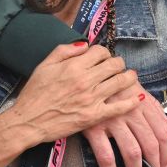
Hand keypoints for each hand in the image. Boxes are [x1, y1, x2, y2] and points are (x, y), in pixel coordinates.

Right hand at [5, 42, 140, 145]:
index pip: (100, 52)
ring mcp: (92, 99)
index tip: (103, 57)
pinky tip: (138, 97)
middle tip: (118, 66)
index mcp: (74, 66)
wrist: (28, 121)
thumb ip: (64, 51)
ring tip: (131, 76)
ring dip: (129, 77)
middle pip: (114, 65)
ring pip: (120, 82)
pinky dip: (132, 101)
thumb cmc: (34, 94)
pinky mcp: (94, 116)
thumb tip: (84, 45)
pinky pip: (119, 107)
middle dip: (119, 63)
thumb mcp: (44, 65)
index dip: (104, 52)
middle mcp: (86, 80)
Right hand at [82, 84, 166, 166]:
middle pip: (150, 145)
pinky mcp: (94, 127)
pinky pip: (106, 156)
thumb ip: (154, 108)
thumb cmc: (113, 85)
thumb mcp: (136, 90)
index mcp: (143, 104)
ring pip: (132, 153)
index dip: (166, 154)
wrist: (83, 76)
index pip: (162, 133)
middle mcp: (131, 111)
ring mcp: (113, 119)